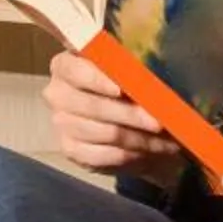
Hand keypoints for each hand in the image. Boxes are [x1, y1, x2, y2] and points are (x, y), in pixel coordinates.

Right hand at [43, 51, 187, 190]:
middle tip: (160, 121)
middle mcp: (56, 93)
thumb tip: (146, 76)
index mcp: (64, 65)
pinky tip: (149, 151)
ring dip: (140, 138)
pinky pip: (102, 156)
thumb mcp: (126, 68)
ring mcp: (60, 123)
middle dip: (131, 115)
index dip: (98, 80)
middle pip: (94, 107)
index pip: (75, 71)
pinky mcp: (69, 149)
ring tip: (166, 140)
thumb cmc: (123, 84)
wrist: (117, 117)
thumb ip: (129, 67)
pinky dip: (130, 155)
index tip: (121, 89)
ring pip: (105, 133)